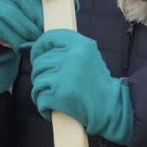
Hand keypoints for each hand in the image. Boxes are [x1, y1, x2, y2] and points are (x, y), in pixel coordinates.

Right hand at [0, 0, 56, 93]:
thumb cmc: (17, 24)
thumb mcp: (31, 13)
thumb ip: (50, 6)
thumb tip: (73, 3)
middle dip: (37, 13)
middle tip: (48, 29)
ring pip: (10, 12)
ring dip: (27, 28)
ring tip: (38, 39)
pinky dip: (15, 38)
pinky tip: (23, 46)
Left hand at [30, 29, 132, 146]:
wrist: (109, 106)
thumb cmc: (95, 81)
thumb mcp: (88, 55)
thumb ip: (68, 47)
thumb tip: (40, 48)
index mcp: (81, 44)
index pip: (48, 38)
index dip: (39, 48)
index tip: (38, 57)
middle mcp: (72, 57)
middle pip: (39, 63)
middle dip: (41, 75)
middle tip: (53, 84)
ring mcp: (64, 76)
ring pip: (37, 81)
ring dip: (42, 91)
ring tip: (53, 96)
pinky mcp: (59, 95)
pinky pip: (39, 97)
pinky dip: (43, 106)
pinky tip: (51, 108)